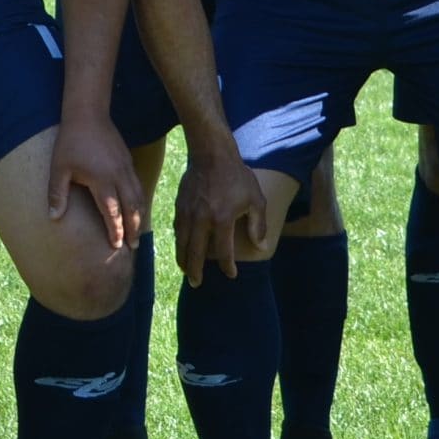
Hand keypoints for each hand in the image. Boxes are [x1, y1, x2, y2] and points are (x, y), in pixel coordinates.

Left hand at [46, 113, 142, 252]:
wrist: (87, 114)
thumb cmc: (70, 142)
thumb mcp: (59, 169)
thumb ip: (57, 194)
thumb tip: (53, 218)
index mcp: (102, 180)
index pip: (112, 212)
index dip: (115, 230)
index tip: (116, 246)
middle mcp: (118, 176)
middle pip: (131, 208)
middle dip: (133, 229)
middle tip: (133, 247)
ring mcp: (126, 167)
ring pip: (138, 197)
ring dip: (140, 216)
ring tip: (138, 233)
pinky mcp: (128, 161)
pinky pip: (138, 185)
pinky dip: (140, 200)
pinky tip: (137, 209)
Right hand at [172, 152, 266, 286]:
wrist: (211, 154)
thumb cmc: (237, 176)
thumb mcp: (255, 199)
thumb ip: (258, 225)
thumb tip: (261, 247)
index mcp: (222, 219)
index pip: (224, 252)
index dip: (228, 267)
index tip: (231, 275)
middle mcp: (202, 219)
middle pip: (196, 253)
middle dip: (196, 271)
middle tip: (197, 284)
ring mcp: (188, 213)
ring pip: (182, 244)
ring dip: (184, 261)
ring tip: (187, 272)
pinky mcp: (179, 206)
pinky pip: (177, 231)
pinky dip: (179, 244)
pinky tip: (182, 249)